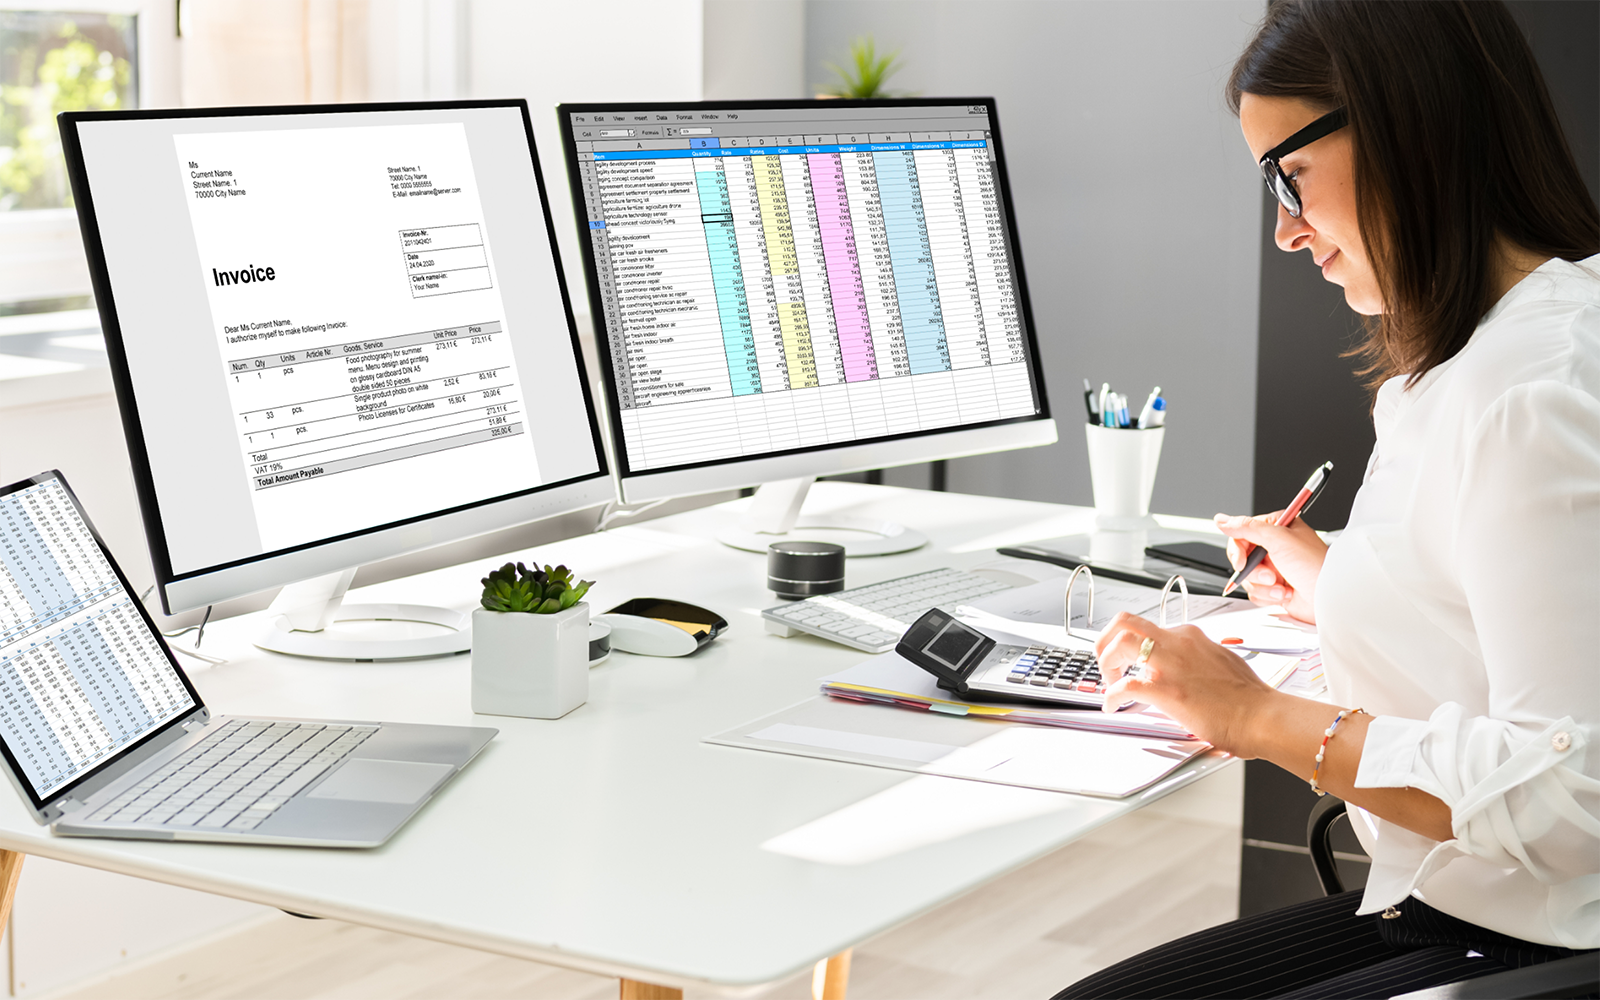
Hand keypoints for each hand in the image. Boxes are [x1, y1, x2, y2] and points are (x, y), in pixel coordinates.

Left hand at [1095, 612, 1277, 755]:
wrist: (1263, 717)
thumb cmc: (1249, 698)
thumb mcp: (1223, 663)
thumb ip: (1201, 659)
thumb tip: (1189, 667)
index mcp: (1192, 637)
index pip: (1150, 629)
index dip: (1132, 646)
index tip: (1127, 660)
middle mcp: (1178, 644)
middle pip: (1126, 622)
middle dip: (1106, 640)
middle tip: (1106, 662)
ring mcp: (1171, 665)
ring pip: (1121, 642)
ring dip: (1106, 661)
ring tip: (1109, 680)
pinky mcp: (1167, 690)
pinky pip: (1125, 686)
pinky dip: (1112, 695)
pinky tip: (1113, 705)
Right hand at [1213, 511, 1328, 623]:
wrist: (1328, 598)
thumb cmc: (1315, 565)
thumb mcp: (1279, 539)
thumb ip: (1247, 527)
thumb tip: (1221, 520)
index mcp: (1277, 528)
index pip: (1242, 534)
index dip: (1239, 550)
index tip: (1243, 561)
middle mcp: (1274, 547)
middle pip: (1241, 558)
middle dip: (1255, 572)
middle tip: (1269, 576)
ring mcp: (1274, 569)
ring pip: (1247, 578)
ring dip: (1264, 586)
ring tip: (1282, 586)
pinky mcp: (1274, 588)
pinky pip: (1254, 593)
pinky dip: (1268, 596)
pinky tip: (1284, 594)